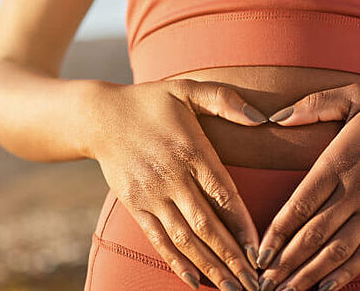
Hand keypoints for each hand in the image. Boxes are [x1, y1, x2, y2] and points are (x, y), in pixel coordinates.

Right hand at [83, 79, 269, 290]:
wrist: (98, 117)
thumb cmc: (151, 101)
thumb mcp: (187, 89)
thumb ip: (225, 100)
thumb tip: (261, 117)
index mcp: (191, 150)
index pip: (223, 194)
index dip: (242, 225)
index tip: (261, 250)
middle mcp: (171, 177)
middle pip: (206, 225)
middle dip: (232, 257)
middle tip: (255, 283)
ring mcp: (151, 195)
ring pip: (184, 238)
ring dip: (210, 267)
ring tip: (232, 289)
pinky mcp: (135, 206)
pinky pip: (158, 239)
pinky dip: (177, 263)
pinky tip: (195, 282)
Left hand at [255, 83, 359, 290]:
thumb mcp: (355, 94)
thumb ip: (313, 105)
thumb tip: (275, 117)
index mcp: (338, 162)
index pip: (299, 205)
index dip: (276, 233)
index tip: (258, 253)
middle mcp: (354, 191)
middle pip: (312, 234)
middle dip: (284, 262)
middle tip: (263, 282)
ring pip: (336, 250)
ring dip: (308, 274)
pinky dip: (345, 274)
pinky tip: (325, 289)